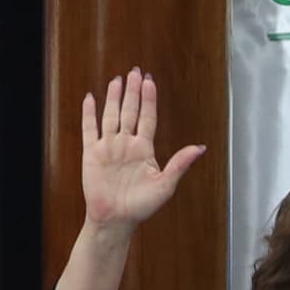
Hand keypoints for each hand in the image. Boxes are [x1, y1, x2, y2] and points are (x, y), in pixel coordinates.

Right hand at [76, 68, 204, 235]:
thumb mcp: (165, 185)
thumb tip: (201, 148)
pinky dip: (89, 114)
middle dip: (133, 91)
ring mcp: (109, 147)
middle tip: (135, 71)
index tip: (150, 81)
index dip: (149, 99)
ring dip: (113, 97)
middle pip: (130, 111)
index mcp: (144, 149)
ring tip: (117, 79)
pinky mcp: (91, 153)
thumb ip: (180, 164)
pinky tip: (90, 98)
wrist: (116, 219)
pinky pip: (89, 129)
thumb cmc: (141, 206)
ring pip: (111, 116)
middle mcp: (127, 144)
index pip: (148, 117)